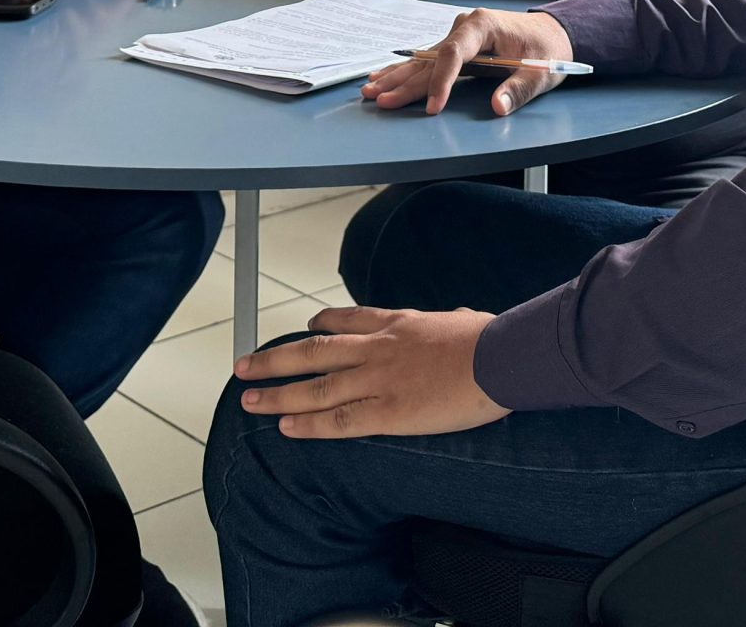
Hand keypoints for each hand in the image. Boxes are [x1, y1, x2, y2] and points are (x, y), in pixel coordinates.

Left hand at [233, 306, 506, 438]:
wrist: (500, 356)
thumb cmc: (492, 338)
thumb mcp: (466, 319)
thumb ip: (452, 322)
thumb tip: (461, 319)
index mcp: (397, 323)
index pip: (348, 318)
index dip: (321, 323)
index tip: (305, 326)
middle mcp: (377, 348)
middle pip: (314, 351)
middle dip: (275, 359)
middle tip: (244, 366)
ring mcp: (378, 380)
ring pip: (315, 386)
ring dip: (277, 393)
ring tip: (248, 401)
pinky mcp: (388, 413)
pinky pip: (339, 420)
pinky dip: (308, 423)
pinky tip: (285, 426)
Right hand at [361, 6, 575, 115]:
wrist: (553, 32)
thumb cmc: (547, 50)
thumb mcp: (540, 73)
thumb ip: (518, 90)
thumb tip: (497, 107)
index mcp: (482, 25)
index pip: (453, 54)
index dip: (441, 82)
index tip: (434, 108)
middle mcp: (464, 26)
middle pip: (429, 59)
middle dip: (404, 81)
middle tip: (379, 99)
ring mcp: (457, 35)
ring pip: (423, 60)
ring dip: (397, 77)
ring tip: (371, 90)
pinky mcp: (456, 45)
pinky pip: (427, 61)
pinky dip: (407, 72)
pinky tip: (385, 78)